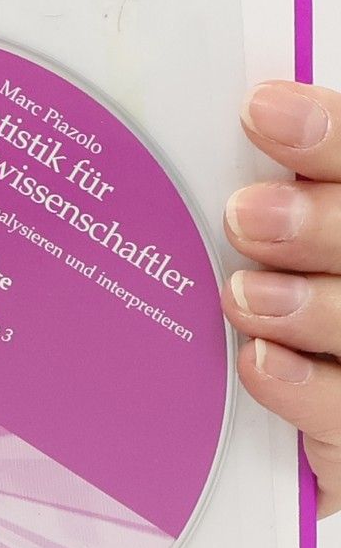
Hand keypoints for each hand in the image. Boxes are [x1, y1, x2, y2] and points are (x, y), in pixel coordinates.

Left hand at [225, 81, 340, 515]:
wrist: (282, 437)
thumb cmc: (271, 327)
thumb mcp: (263, 249)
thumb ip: (266, 196)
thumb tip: (218, 132)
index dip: (332, 136)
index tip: (261, 110)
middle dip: (321, 224)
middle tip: (245, 214)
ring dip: (311, 306)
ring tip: (242, 295)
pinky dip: (307, 390)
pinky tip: (259, 363)